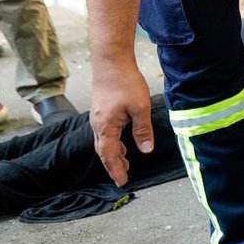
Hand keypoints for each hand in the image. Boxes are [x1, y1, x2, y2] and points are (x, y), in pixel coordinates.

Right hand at [89, 64, 153, 185]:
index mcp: (106, 127)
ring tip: (125, 162)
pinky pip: (105, 132)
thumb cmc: (125, 83)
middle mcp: (98, 125)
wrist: (111, 62)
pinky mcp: (101, 110)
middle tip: (123, 176)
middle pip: (103, 151)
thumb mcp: (140, 108)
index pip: (109, 155)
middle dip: (113, 165)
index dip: (116, 170)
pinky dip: (112, 142)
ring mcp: (98, 117)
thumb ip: (143, 130)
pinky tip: (121, 142)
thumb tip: (146, 150)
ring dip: (113, 153)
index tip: (122, 182)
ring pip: (103, 142)